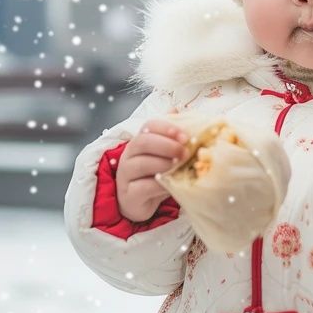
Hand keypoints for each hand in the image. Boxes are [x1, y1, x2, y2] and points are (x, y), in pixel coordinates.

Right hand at [116, 107, 191, 222]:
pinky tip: (170, 185)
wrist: (140, 202)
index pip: (149, 125)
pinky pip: (143, 187)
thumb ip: (171, 135)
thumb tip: (179, 110)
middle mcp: (129, 154)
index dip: (167, 127)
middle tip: (185, 152)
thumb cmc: (154, 174)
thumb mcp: (165, 154)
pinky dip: (159, 185)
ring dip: (164, 163)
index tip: (185, 135)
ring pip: (142, 163)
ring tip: (179, 166)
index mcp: (140, 140)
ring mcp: (126, 174)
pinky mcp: (129, 194)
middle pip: (143, 141)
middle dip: (167, 145)